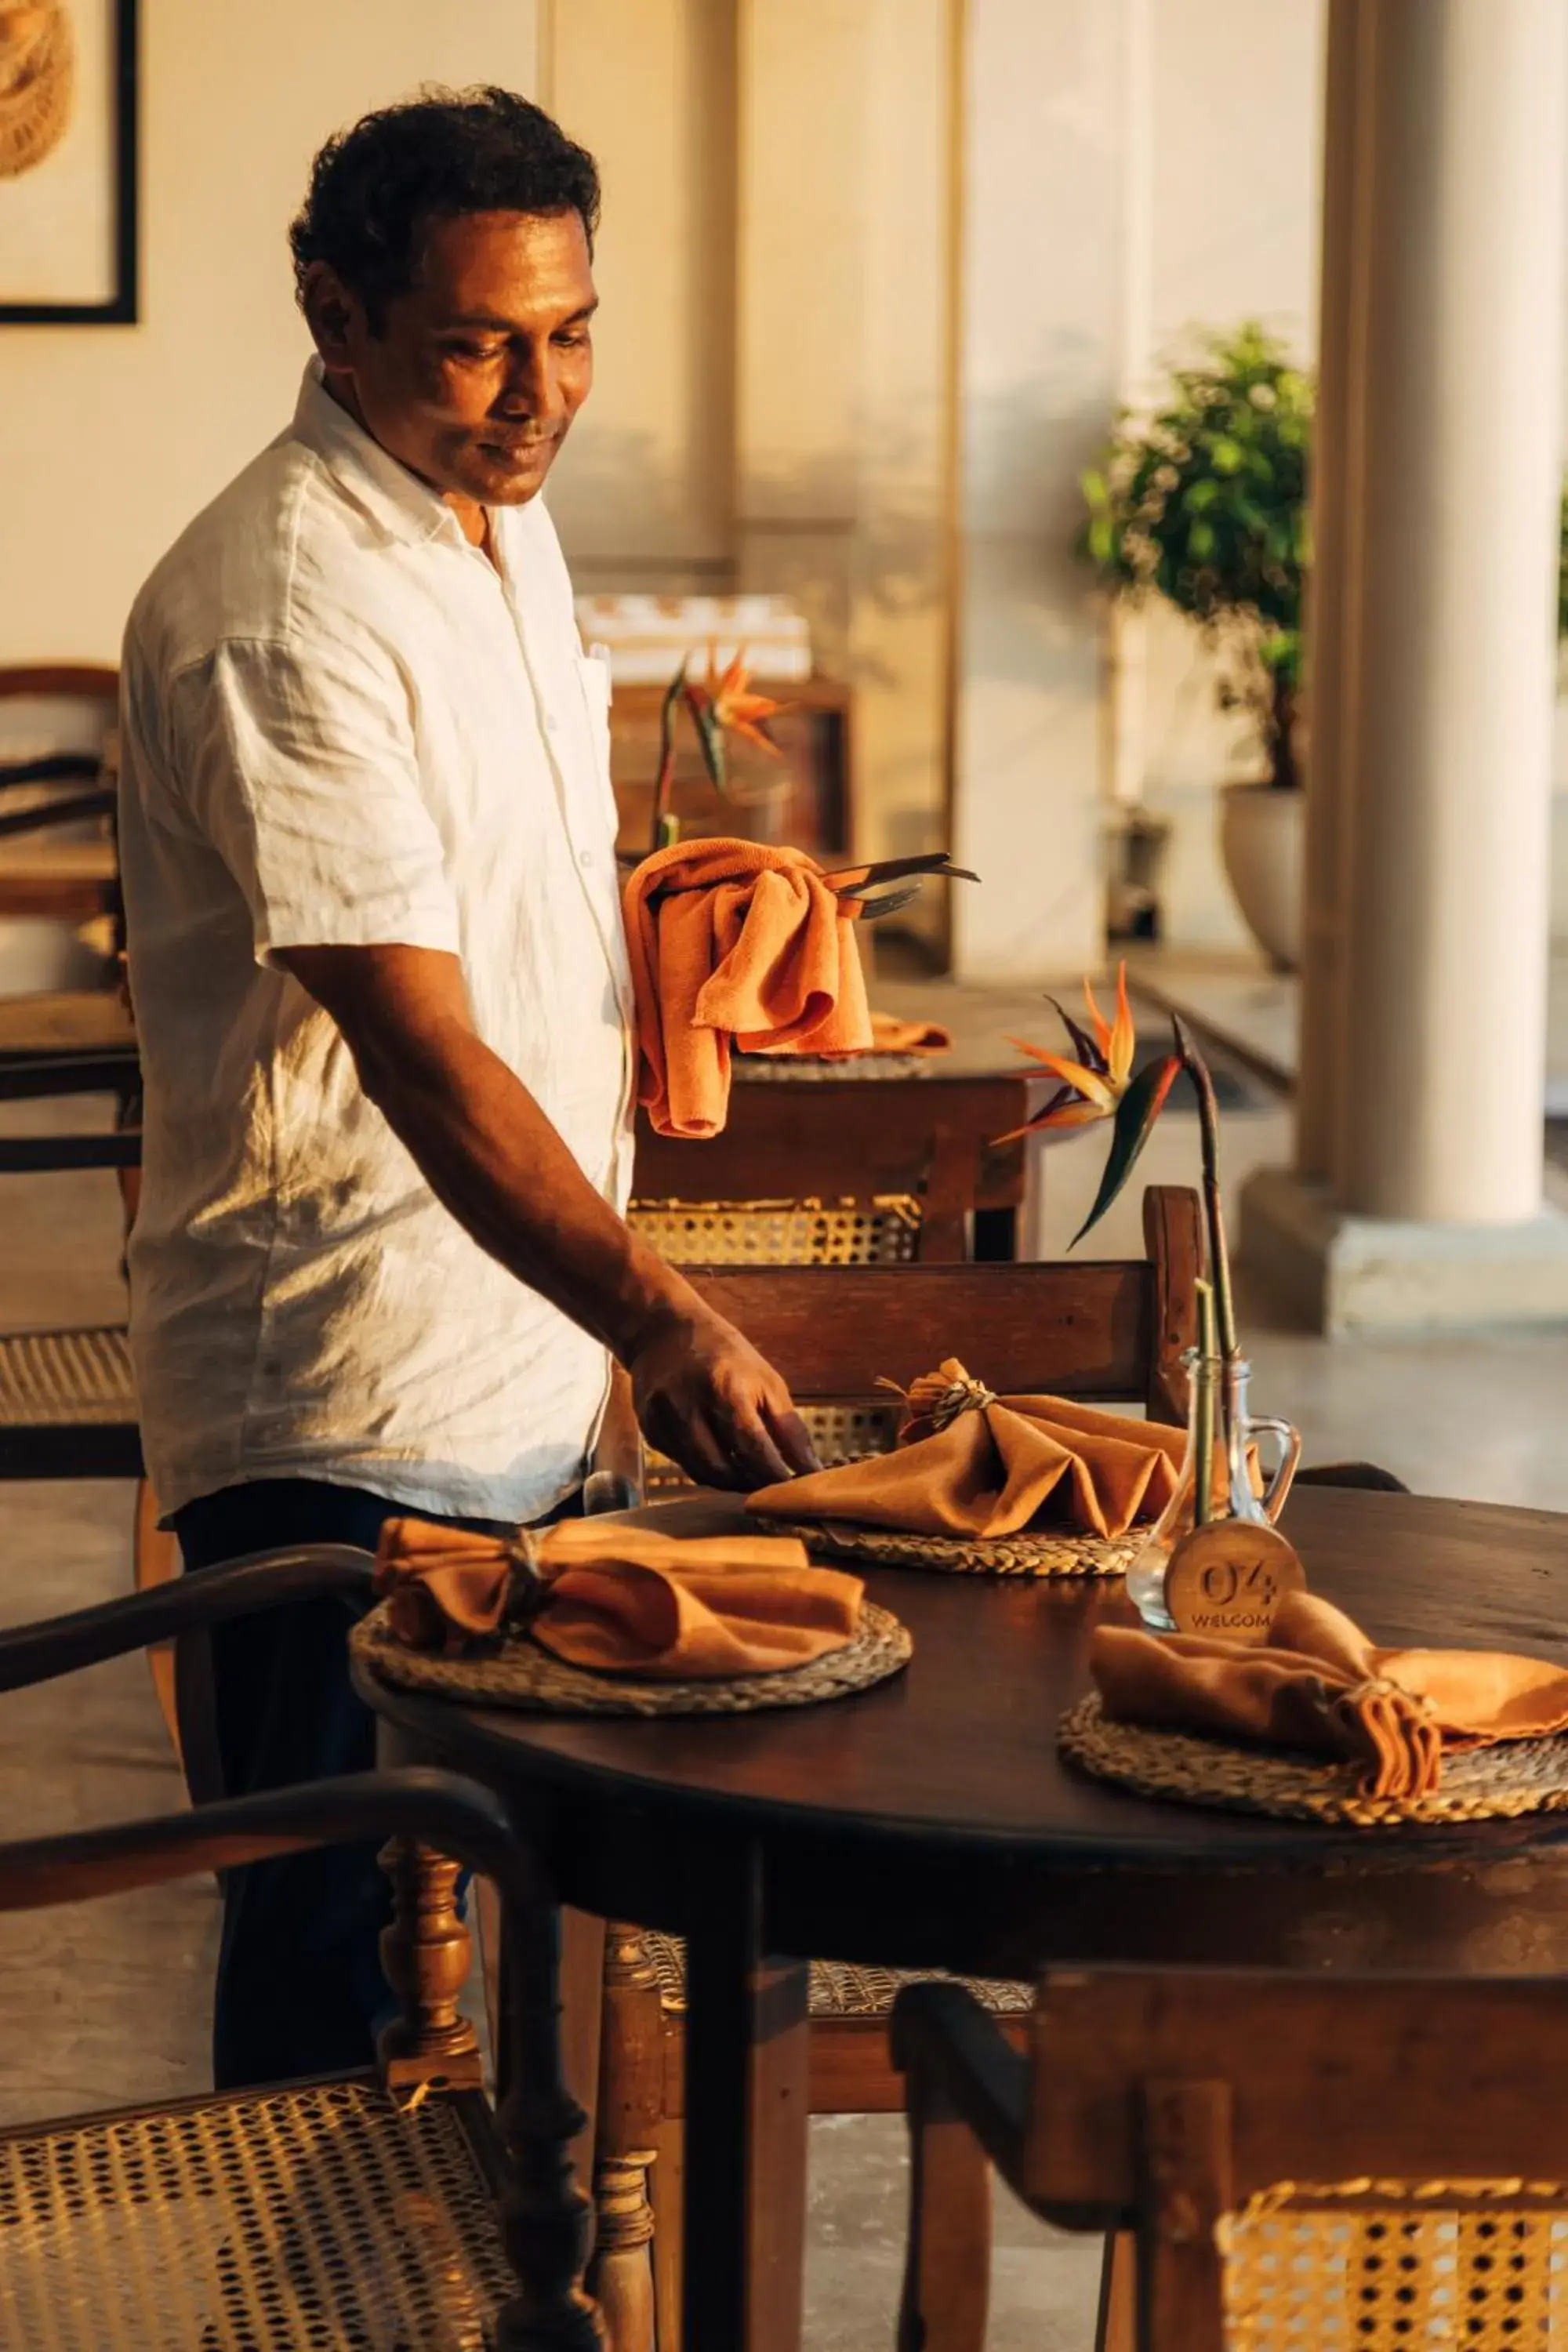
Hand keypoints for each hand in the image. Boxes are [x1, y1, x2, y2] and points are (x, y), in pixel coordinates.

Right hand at [627, 1305, 821, 1491]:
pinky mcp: (650, 1431)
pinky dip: (709, 1469)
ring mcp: (663, 1419)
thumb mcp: (765, 1380)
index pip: (752, 1446)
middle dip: (753, 1483)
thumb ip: (788, 1428)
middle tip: (773, 1486)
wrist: (664, 1331)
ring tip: (751, 1475)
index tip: (793, 1490)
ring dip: (732, 1482)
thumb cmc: (726, 1356)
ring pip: (703, 1473)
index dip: (774, 1475)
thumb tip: (812, 1471)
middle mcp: (688, 1404)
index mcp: (724, 1386)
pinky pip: (685, 1464)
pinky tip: (724, 1458)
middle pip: (725, 1467)